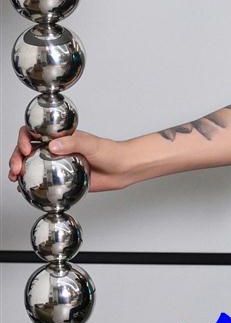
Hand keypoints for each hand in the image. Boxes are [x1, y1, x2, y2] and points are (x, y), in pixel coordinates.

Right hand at [8, 128, 132, 192]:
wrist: (123, 169)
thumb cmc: (110, 152)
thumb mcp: (91, 145)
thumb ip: (73, 143)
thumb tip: (53, 146)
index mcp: (60, 136)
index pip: (35, 132)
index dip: (24, 138)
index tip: (26, 149)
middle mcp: (56, 148)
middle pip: (28, 149)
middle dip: (17, 156)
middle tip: (16, 168)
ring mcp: (58, 163)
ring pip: (33, 164)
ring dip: (20, 170)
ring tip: (15, 179)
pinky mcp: (63, 177)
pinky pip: (45, 180)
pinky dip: (32, 184)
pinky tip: (25, 190)